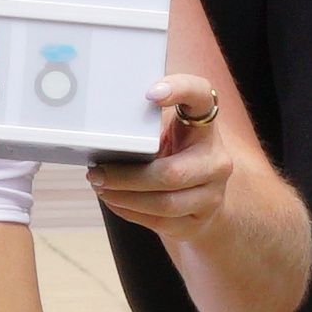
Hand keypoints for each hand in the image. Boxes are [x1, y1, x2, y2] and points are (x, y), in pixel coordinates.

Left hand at [85, 74, 232, 235]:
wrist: (203, 199)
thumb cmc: (174, 156)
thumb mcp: (166, 134)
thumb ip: (145, 125)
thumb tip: (95, 123)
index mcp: (205, 125)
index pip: (202, 95)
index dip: (180, 89)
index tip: (150, 93)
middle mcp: (216, 160)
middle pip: (171, 173)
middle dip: (126, 176)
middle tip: (95, 172)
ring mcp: (212, 194)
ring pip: (164, 203)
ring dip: (124, 197)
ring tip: (100, 186)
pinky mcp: (199, 221)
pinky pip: (160, 221)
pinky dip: (130, 211)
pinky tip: (113, 200)